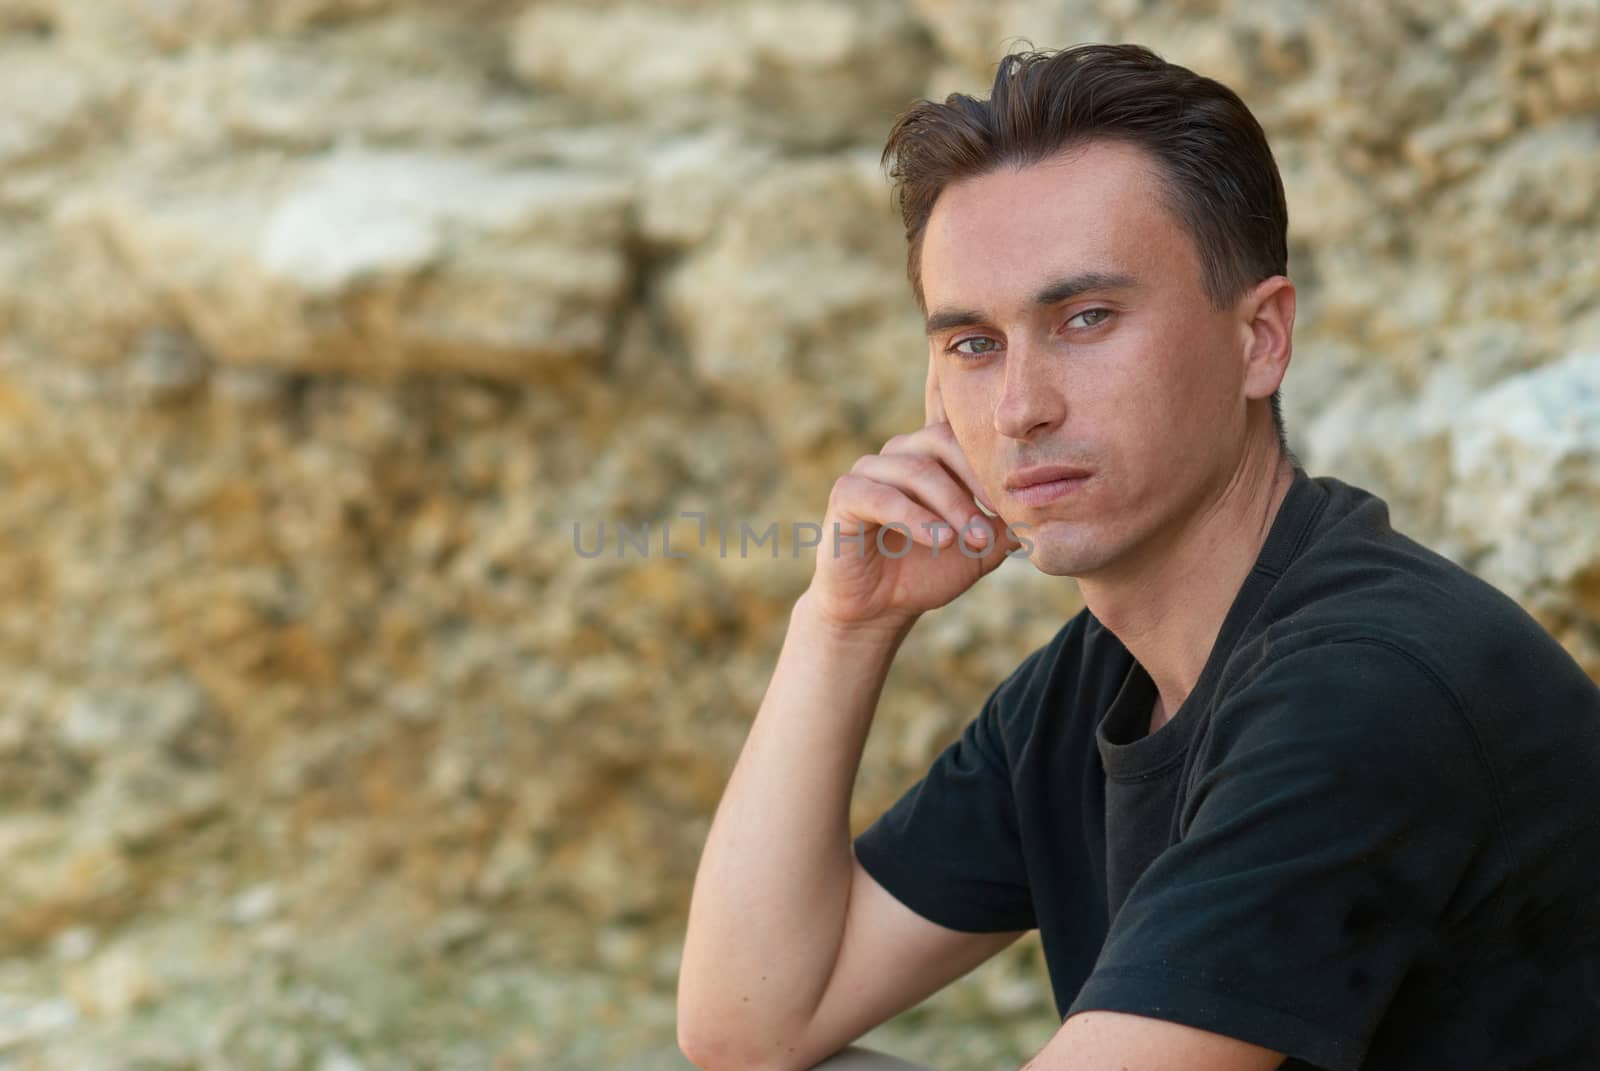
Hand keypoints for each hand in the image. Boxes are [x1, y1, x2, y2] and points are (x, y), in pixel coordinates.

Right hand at [805, 356, 1021, 631]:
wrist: (878, 609)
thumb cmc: (927, 571)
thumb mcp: (980, 548)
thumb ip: (1008, 524)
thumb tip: (1051, 506)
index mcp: (929, 455)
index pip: (963, 434)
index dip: (992, 461)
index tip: (1022, 496)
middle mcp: (897, 453)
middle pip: (940, 442)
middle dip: (975, 482)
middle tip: (1000, 518)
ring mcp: (868, 471)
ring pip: (915, 470)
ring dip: (951, 505)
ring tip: (975, 540)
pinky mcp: (845, 496)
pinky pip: (882, 497)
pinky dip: (915, 518)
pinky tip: (939, 541)